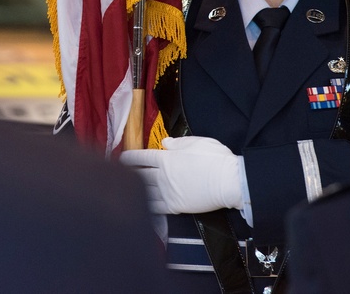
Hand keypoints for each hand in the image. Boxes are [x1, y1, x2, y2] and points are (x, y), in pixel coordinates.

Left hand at [119, 136, 243, 213]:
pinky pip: (156, 207)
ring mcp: (168, 192)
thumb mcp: (197, 142)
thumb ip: (178, 143)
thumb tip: (164, 143)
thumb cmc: (215, 159)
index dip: (130, 157)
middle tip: (120, 174)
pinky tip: (141, 204)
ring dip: (135, 189)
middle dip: (129, 174)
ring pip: (145, 191)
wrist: (229, 181)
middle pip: (140, 175)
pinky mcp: (176, 207)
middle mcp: (163, 176)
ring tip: (127, 190)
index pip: (142, 157)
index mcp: (166, 159)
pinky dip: (147, 205)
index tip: (121, 158)